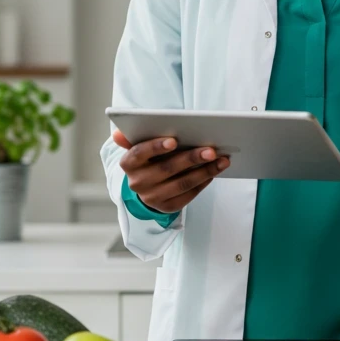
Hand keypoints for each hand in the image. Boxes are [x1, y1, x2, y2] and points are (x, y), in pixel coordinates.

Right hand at [112, 129, 228, 213]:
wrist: (146, 187)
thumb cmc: (147, 160)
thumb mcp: (139, 148)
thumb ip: (132, 138)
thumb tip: (117, 133)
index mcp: (128, 163)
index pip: (140, 153)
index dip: (156, 147)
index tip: (174, 140)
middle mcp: (137, 182)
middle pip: (167, 169)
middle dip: (191, 158)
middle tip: (211, 150)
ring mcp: (152, 197)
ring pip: (182, 183)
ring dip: (205, 171)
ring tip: (222, 160)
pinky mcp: (166, 208)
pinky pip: (188, 195)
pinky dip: (203, 182)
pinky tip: (214, 172)